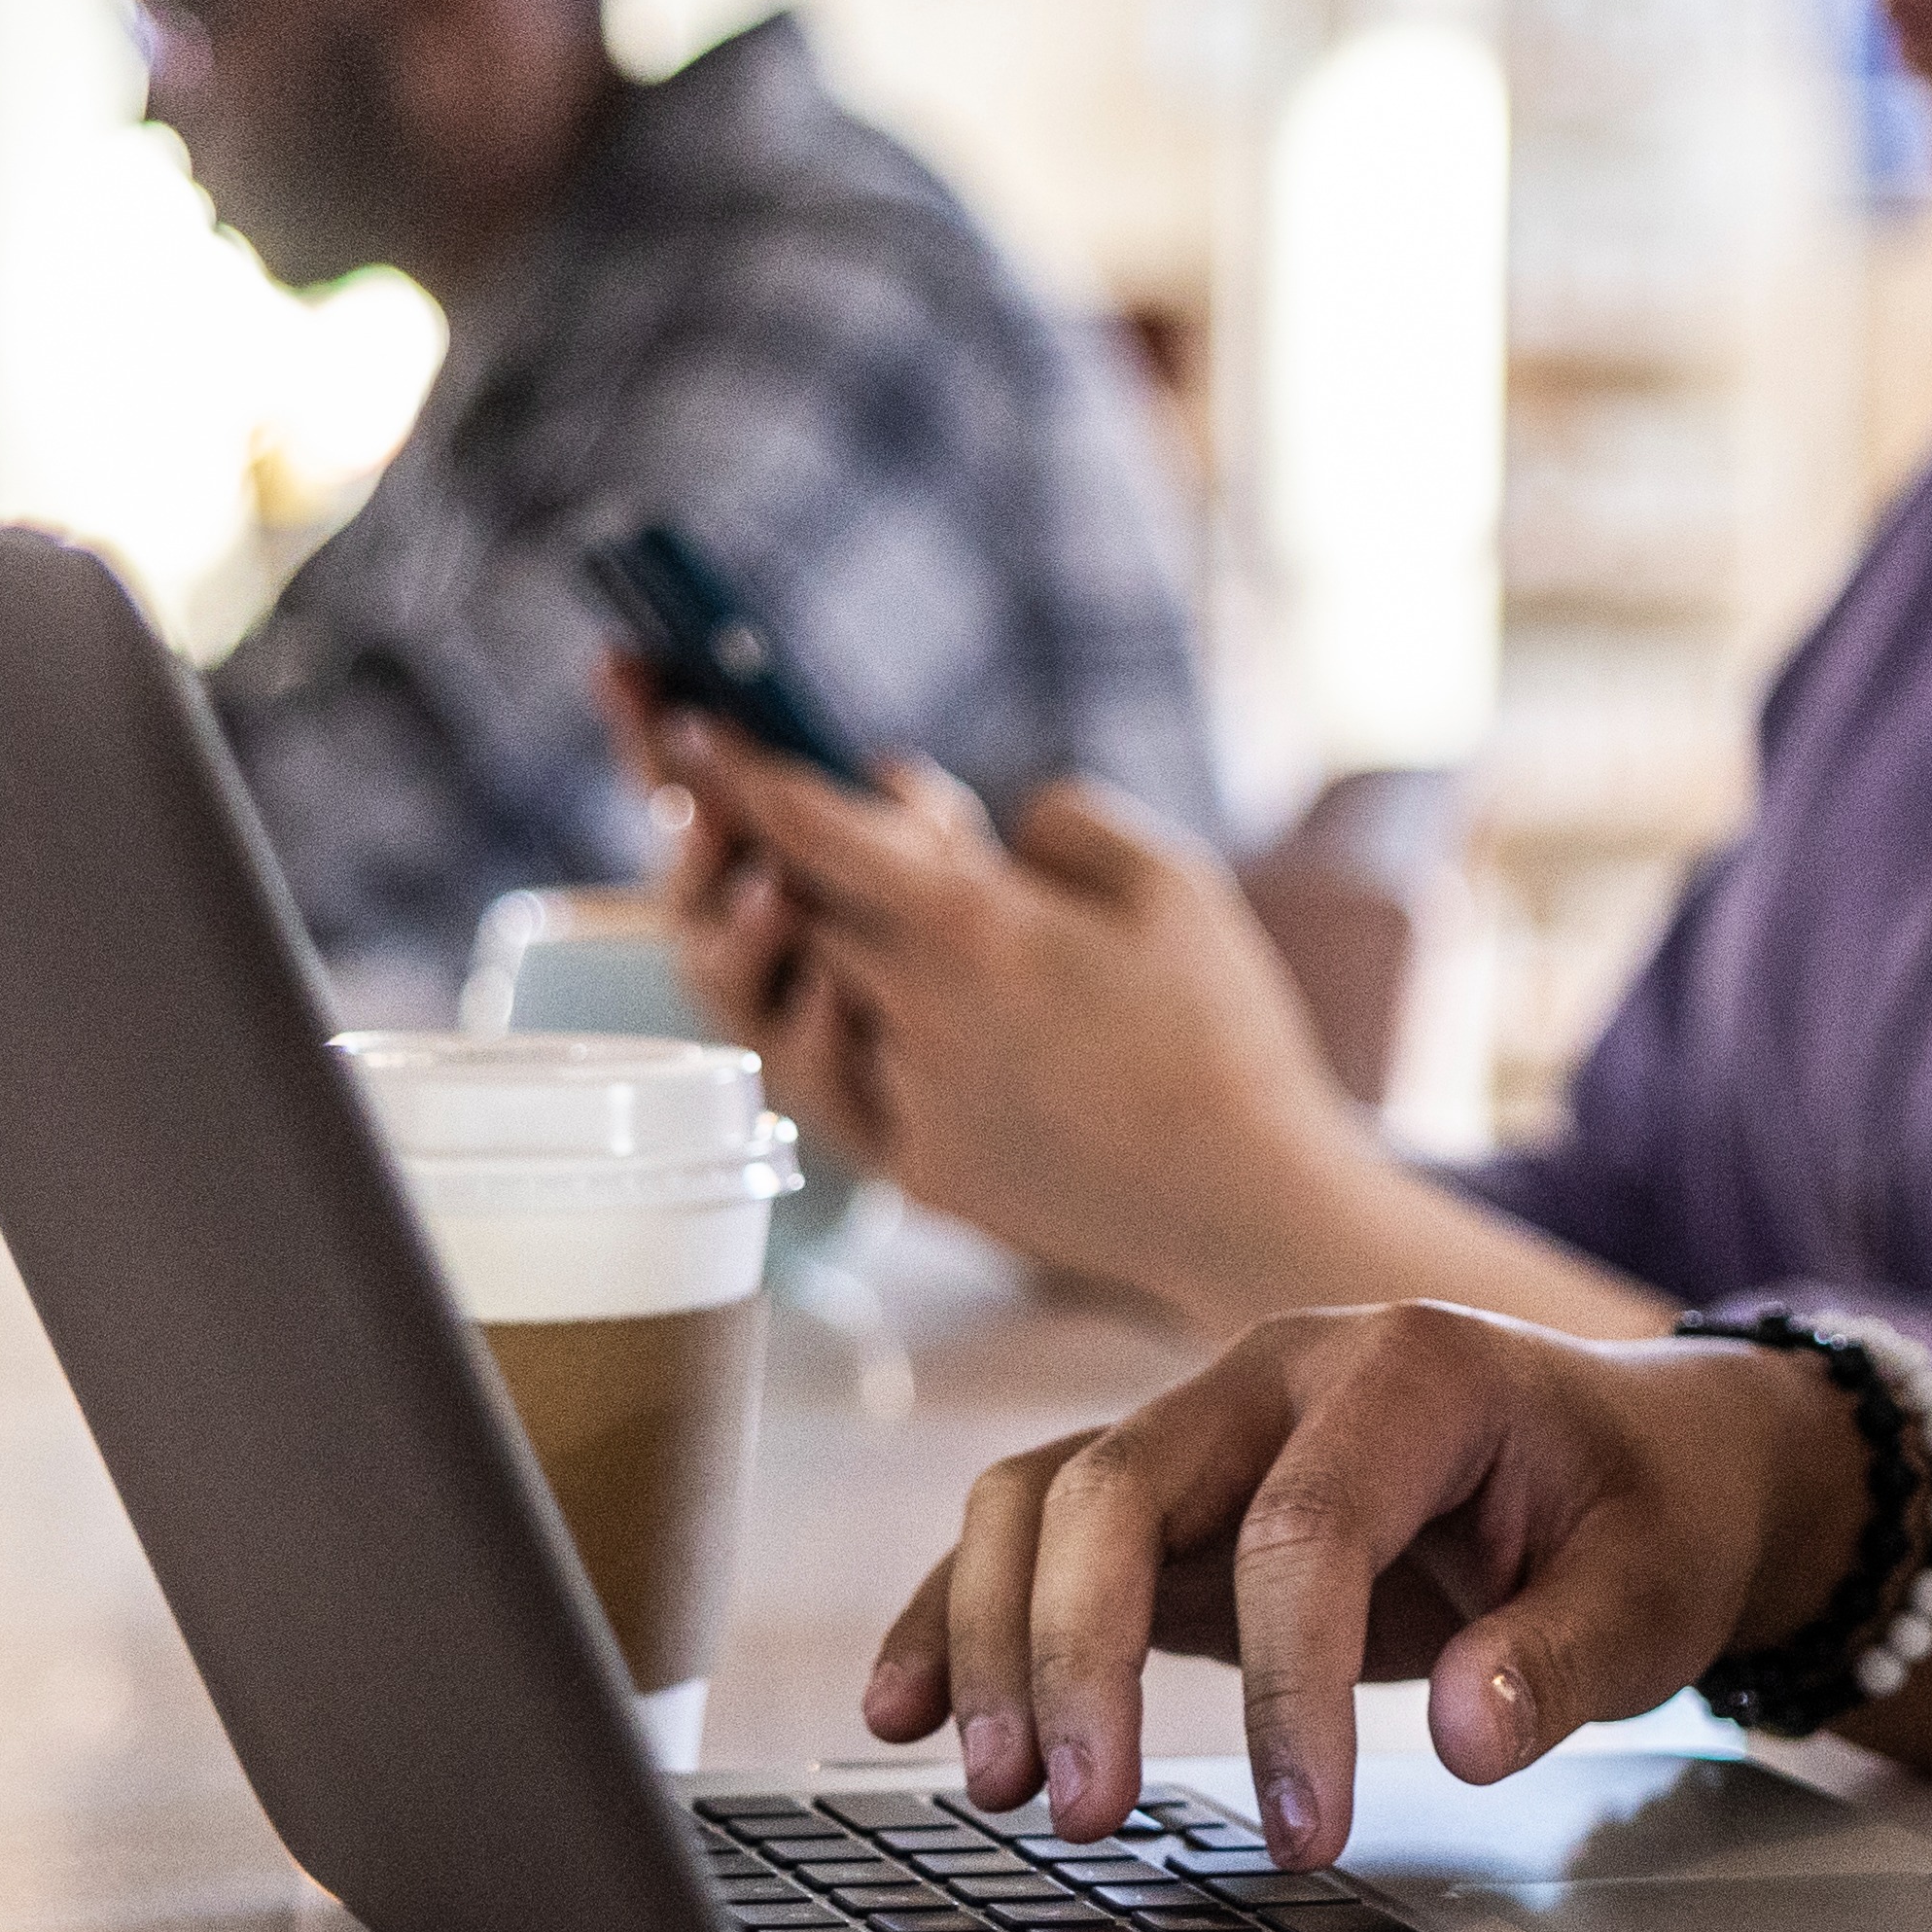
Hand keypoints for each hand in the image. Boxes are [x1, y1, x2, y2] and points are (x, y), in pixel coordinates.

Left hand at [645, 714, 1379, 1320]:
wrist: (1243, 1201)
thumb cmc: (1223, 1032)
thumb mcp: (1173, 885)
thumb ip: (1066, 824)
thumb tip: (983, 825)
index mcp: (974, 927)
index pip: (815, 830)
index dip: (742, 773)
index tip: (689, 730)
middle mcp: (917, 1014)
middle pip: (794, 907)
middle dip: (775, 853)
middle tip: (784, 816)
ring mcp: (907, 1101)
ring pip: (803, 998)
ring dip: (801, 945)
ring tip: (836, 915)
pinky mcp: (916, 1171)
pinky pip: (843, 1085)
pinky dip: (849, 1034)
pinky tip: (895, 1014)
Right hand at [859, 1302, 1867, 1864]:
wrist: (1635, 1453)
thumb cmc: (1643, 1513)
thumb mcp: (1657, 1587)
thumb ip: (1571, 1658)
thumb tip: (1471, 1736)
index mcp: (1410, 1373)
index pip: (1306, 1526)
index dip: (1290, 1685)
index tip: (1304, 1830)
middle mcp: (1278, 1376)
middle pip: (1120, 1484)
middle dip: (1080, 1651)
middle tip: (1081, 1813)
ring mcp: (1206, 1430)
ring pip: (1043, 1498)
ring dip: (996, 1636)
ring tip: (996, 1785)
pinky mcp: (1166, 1500)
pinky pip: (1027, 1535)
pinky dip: (957, 1616)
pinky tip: (905, 1711)